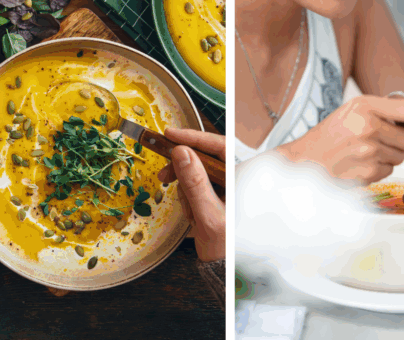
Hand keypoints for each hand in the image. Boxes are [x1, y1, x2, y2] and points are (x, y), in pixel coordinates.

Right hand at [157, 127, 224, 261]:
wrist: (223, 268)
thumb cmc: (224, 245)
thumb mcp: (208, 215)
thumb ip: (195, 183)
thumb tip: (181, 153)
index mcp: (239, 177)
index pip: (217, 145)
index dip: (193, 137)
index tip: (170, 135)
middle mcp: (233, 177)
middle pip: (203, 157)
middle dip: (183, 168)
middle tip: (164, 175)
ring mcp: (224, 185)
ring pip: (196, 171)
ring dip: (186, 188)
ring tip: (190, 211)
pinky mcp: (215, 193)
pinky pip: (196, 185)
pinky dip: (188, 196)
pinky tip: (192, 214)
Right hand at [278, 94, 403, 182]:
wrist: (308, 158)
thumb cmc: (333, 132)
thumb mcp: (355, 109)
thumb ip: (388, 107)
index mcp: (364, 105)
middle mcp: (367, 126)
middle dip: (399, 140)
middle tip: (380, 138)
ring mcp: (368, 151)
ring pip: (400, 157)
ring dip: (388, 155)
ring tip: (366, 150)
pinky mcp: (368, 172)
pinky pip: (389, 171)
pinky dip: (379, 168)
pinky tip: (361, 162)